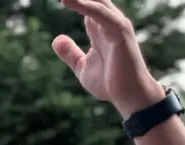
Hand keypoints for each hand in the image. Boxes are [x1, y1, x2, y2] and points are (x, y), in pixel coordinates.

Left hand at [52, 0, 166, 117]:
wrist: (128, 96)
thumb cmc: (109, 82)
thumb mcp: (82, 68)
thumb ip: (70, 53)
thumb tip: (56, 39)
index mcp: (98, 27)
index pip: (85, 3)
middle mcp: (107, 21)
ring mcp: (115, 24)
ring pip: (96, 1)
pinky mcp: (119, 31)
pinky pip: (100, 13)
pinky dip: (85, 6)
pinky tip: (67, 1)